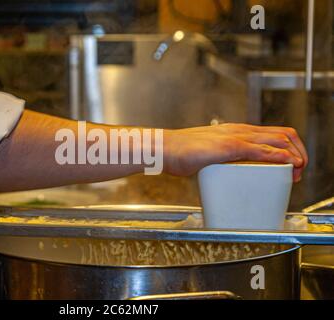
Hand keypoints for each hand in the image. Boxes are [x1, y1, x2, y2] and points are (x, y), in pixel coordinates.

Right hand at [164, 123, 307, 181]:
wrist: (165, 149)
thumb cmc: (182, 153)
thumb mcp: (210, 154)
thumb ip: (224, 159)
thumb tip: (232, 171)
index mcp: (236, 131)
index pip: (273, 134)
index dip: (289, 148)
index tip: (291, 166)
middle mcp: (240, 130)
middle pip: (283, 134)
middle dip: (298, 152)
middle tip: (298, 170)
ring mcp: (235, 136)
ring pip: (278, 140)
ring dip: (294, 155)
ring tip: (297, 171)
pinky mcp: (229, 146)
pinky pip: (261, 150)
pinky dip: (279, 157)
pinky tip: (288, 164)